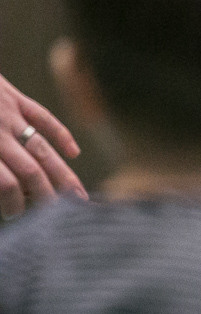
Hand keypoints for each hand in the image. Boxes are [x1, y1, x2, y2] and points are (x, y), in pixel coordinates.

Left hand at [0, 72, 85, 217]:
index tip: (17, 216)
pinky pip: (43, 117)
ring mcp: (7, 112)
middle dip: (46, 196)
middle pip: (30, 170)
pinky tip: (74, 153)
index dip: (15, 204)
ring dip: (63, 175)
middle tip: (55, 215)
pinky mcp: (13, 96)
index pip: (5, 185)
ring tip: (79, 196)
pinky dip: (62, 135)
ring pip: (42, 149)